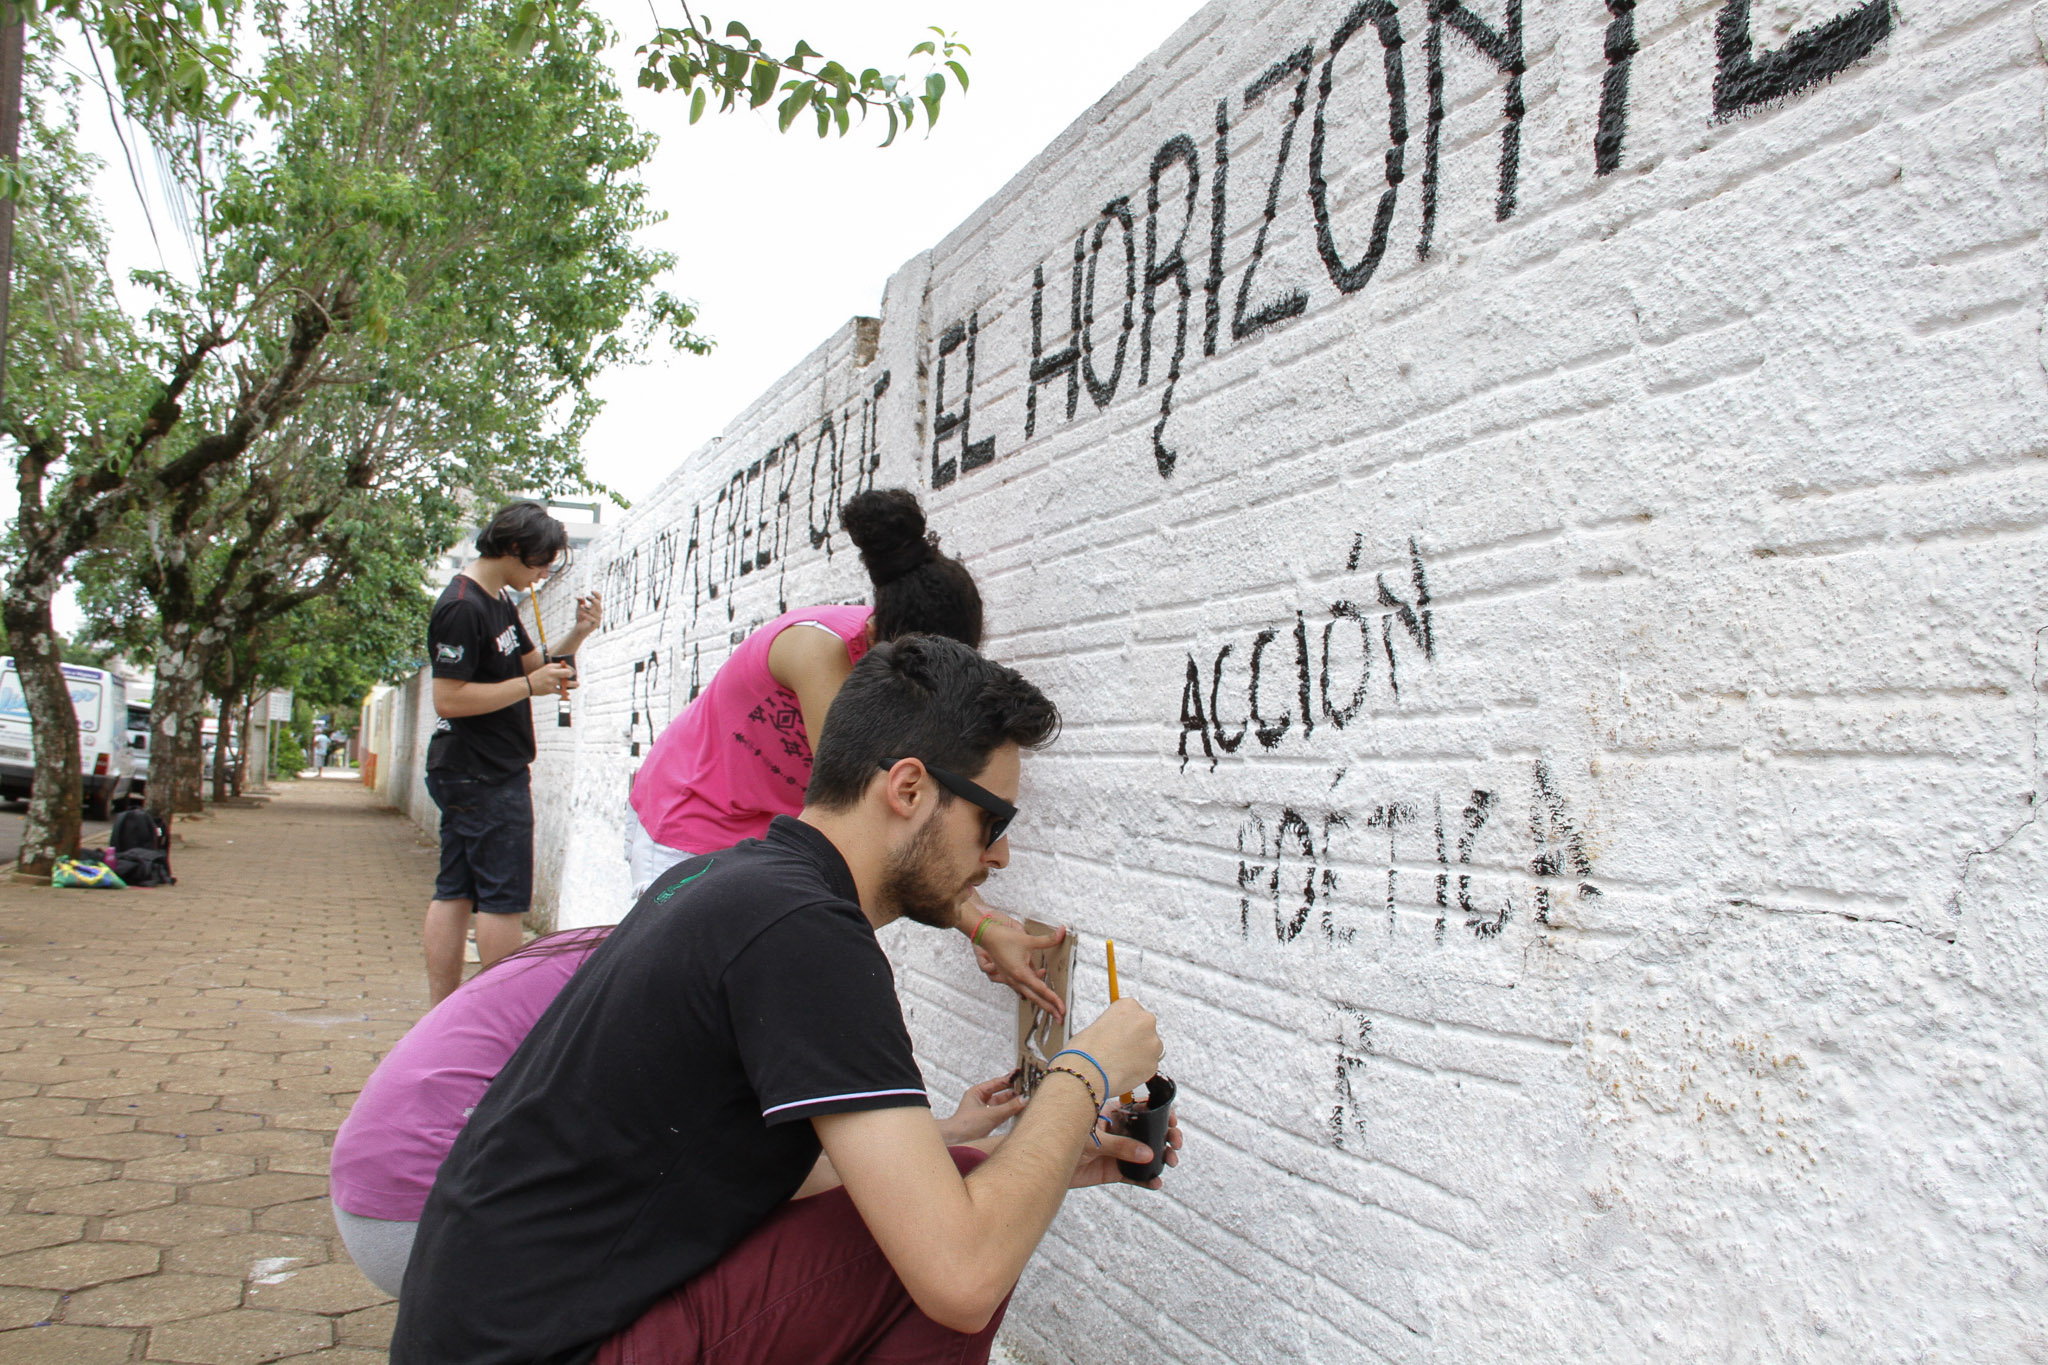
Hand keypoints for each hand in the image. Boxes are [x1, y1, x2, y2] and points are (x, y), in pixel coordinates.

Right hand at [531, 660, 577, 696]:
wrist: (528, 685)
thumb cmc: (539, 676)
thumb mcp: (546, 669)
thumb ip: (556, 668)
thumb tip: (568, 670)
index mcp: (551, 667)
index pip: (565, 666)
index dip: (571, 670)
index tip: (573, 673)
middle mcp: (552, 673)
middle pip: (567, 673)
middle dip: (572, 675)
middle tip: (574, 677)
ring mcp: (551, 682)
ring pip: (566, 684)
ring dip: (573, 685)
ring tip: (577, 685)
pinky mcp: (550, 690)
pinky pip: (561, 692)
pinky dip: (565, 693)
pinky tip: (567, 694)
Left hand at [574, 591, 602, 634]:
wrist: (579, 629)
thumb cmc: (581, 617)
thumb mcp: (579, 608)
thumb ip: (580, 602)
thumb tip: (579, 597)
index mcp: (596, 607)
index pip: (599, 599)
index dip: (597, 594)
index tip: (591, 591)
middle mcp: (598, 612)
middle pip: (599, 604)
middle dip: (593, 600)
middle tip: (587, 597)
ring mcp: (598, 619)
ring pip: (595, 612)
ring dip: (589, 608)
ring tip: (582, 606)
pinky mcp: (595, 625)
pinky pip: (593, 620)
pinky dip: (588, 617)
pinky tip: (583, 614)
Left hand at [936, 1075, 1025, 1143]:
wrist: (956, 1142)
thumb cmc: (966, 1125)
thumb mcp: (991, 1114)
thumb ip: (1009, 1107)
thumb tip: (1025, 1099)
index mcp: (977, 1092)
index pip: (997, 1082)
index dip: (1010, 1078)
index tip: (1022, 1074)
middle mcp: (981, 1100)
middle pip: (1001, 1092)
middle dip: (1014, 1090)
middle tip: (1028, 1086)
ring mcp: (985, 1110)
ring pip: (1003, 1103)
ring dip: (1014, 1101)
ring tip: (1028, 1097)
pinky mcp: (989, 1121)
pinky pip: (1003, 1113)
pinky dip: (1011, 1111)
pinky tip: (1021, 1108)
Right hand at [966, 906, 1066, 1021]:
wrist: (986, 936)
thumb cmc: (1004, 938)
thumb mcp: (1029, 940)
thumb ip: (1048, 939)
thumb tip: (1062, 932)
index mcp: (1021, 973)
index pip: (1042, 990)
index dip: (1054, 1000)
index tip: (1062, 1008)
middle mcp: (1015, 980)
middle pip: (1036, 998)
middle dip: (1049, 1008)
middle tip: (1060, 1019)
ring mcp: (1011, 979)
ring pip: (1029, 995)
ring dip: (1041, 1002)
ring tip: (1052, 1008)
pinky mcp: (1008, 976)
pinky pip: (1022, 989)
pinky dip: (1032, 993)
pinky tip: (1038, 993)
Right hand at [1061, 998, 1160, 1098]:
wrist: (1086, 1072)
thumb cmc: (1085, 1049)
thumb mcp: (1097, 1025)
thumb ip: (1115, 1026)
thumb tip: (1120, 1035)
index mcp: (1130, 1005)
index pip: (1134, 1012)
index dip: (1125, 1025)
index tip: (1118, 1033)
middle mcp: (1145, 1020)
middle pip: (1146, 1028)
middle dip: (1136, 1038)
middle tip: (1119, 1049)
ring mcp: (1153, 1042)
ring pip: (1150, 1048)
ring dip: (1140, 1054)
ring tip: (1119, 1063)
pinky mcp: (1154, 1063)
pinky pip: (1149, 1065)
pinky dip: (1139, 1069)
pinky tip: (1123, 1072)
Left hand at [1070, 1107, 1182, 1190]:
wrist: (1043, 1164)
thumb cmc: (1060, 1139)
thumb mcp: (1092, 1140)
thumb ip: (1120, 1146)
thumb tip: (1148, 1153)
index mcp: (1111, 1114)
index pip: (1141, 1109)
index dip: (1160, 1113)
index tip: (1173, 1120)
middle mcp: (1117, 1131)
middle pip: (1149, 1131)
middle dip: (1167, 1136)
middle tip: (1176, 1143)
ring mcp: (1116, 1151)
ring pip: (1146, 1153)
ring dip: (1162, 1157)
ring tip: (1171, 1162)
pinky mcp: (1112, 1171)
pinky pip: (1134, 1175)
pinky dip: (1147, 1180)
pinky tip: (1156, 1182)